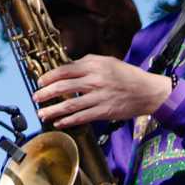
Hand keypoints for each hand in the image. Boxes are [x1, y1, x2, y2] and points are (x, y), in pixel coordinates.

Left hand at [32, 55, 171, 128]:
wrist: (148, 92)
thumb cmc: (127, 75)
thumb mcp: (108, 61)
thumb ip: (87, 63)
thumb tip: (67, 66)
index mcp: (94, 66)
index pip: (65, 70)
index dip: (49, 77)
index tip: (40, 82)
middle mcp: (95, 81)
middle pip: (63, 87)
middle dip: (45, 94)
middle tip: (35, 97)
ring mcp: (99, 97)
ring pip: (69, 105)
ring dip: (52, 110)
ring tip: (41, 113)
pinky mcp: (104, 112)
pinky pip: (81, 117)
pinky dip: (68, 121)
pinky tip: (58, 123)